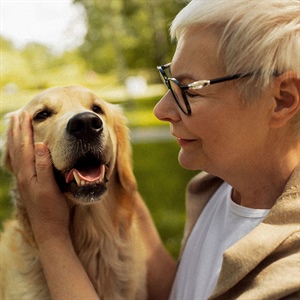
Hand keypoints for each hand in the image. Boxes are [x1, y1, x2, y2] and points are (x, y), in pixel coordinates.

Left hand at [8, 111, 69, 243]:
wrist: (48, 229)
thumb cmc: (52, 209)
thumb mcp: (50, 188)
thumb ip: (43, 166)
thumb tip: (39, 145)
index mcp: (28, 173)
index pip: (25, 146)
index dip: (24, 130)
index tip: (26, 114)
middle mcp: (23, 175)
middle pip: (17, 148)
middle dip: (17, 130)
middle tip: (18, 115)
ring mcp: (25, 180)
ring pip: (16, 155)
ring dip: (15, 139)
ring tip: (15, 127)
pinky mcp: (28, 184)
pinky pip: (19, 162)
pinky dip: (18, 151)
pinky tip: (20, 151)